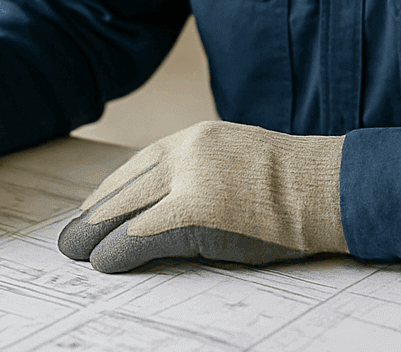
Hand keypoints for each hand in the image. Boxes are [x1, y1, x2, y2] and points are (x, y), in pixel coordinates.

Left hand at [58, 120, 345, 272]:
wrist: (329, 186)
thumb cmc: (297, 184)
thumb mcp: (242, 161)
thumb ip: (205, 171)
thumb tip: (170, 202)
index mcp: (198, 137)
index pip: (139, 164)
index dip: (112, 191)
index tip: (94, 208)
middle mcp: (188, 150)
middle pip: (125, 185)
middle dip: (95, 214)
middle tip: (71, 236)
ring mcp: (192, 179)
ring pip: (126, 209)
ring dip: (95, 234)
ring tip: (75, 253)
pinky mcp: (197, 211)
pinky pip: (143, 233)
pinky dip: (118, 250)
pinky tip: (105, 263)